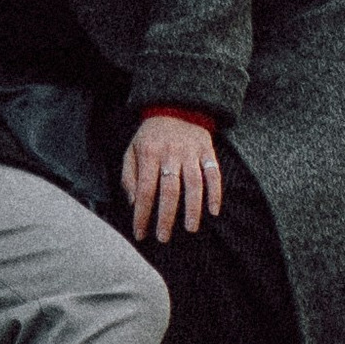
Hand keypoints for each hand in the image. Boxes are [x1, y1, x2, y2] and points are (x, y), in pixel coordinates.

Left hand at [122, 113, 222, 244]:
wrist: (175, 105)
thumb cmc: (151, 136)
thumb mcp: (132, 150)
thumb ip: (129, 176)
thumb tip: (134, 203)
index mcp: (149, 154)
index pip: (144, 190)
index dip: (142, 214)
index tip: (140, 234)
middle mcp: (170, 153)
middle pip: (169, 190)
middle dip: (166, 217)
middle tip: (163, 238)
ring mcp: (191, 152)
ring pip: (193, 183)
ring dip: (192, 208)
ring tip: (190, 228)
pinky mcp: (207, 150)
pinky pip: (214, 174)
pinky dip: (215, 193)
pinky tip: (213, 211)